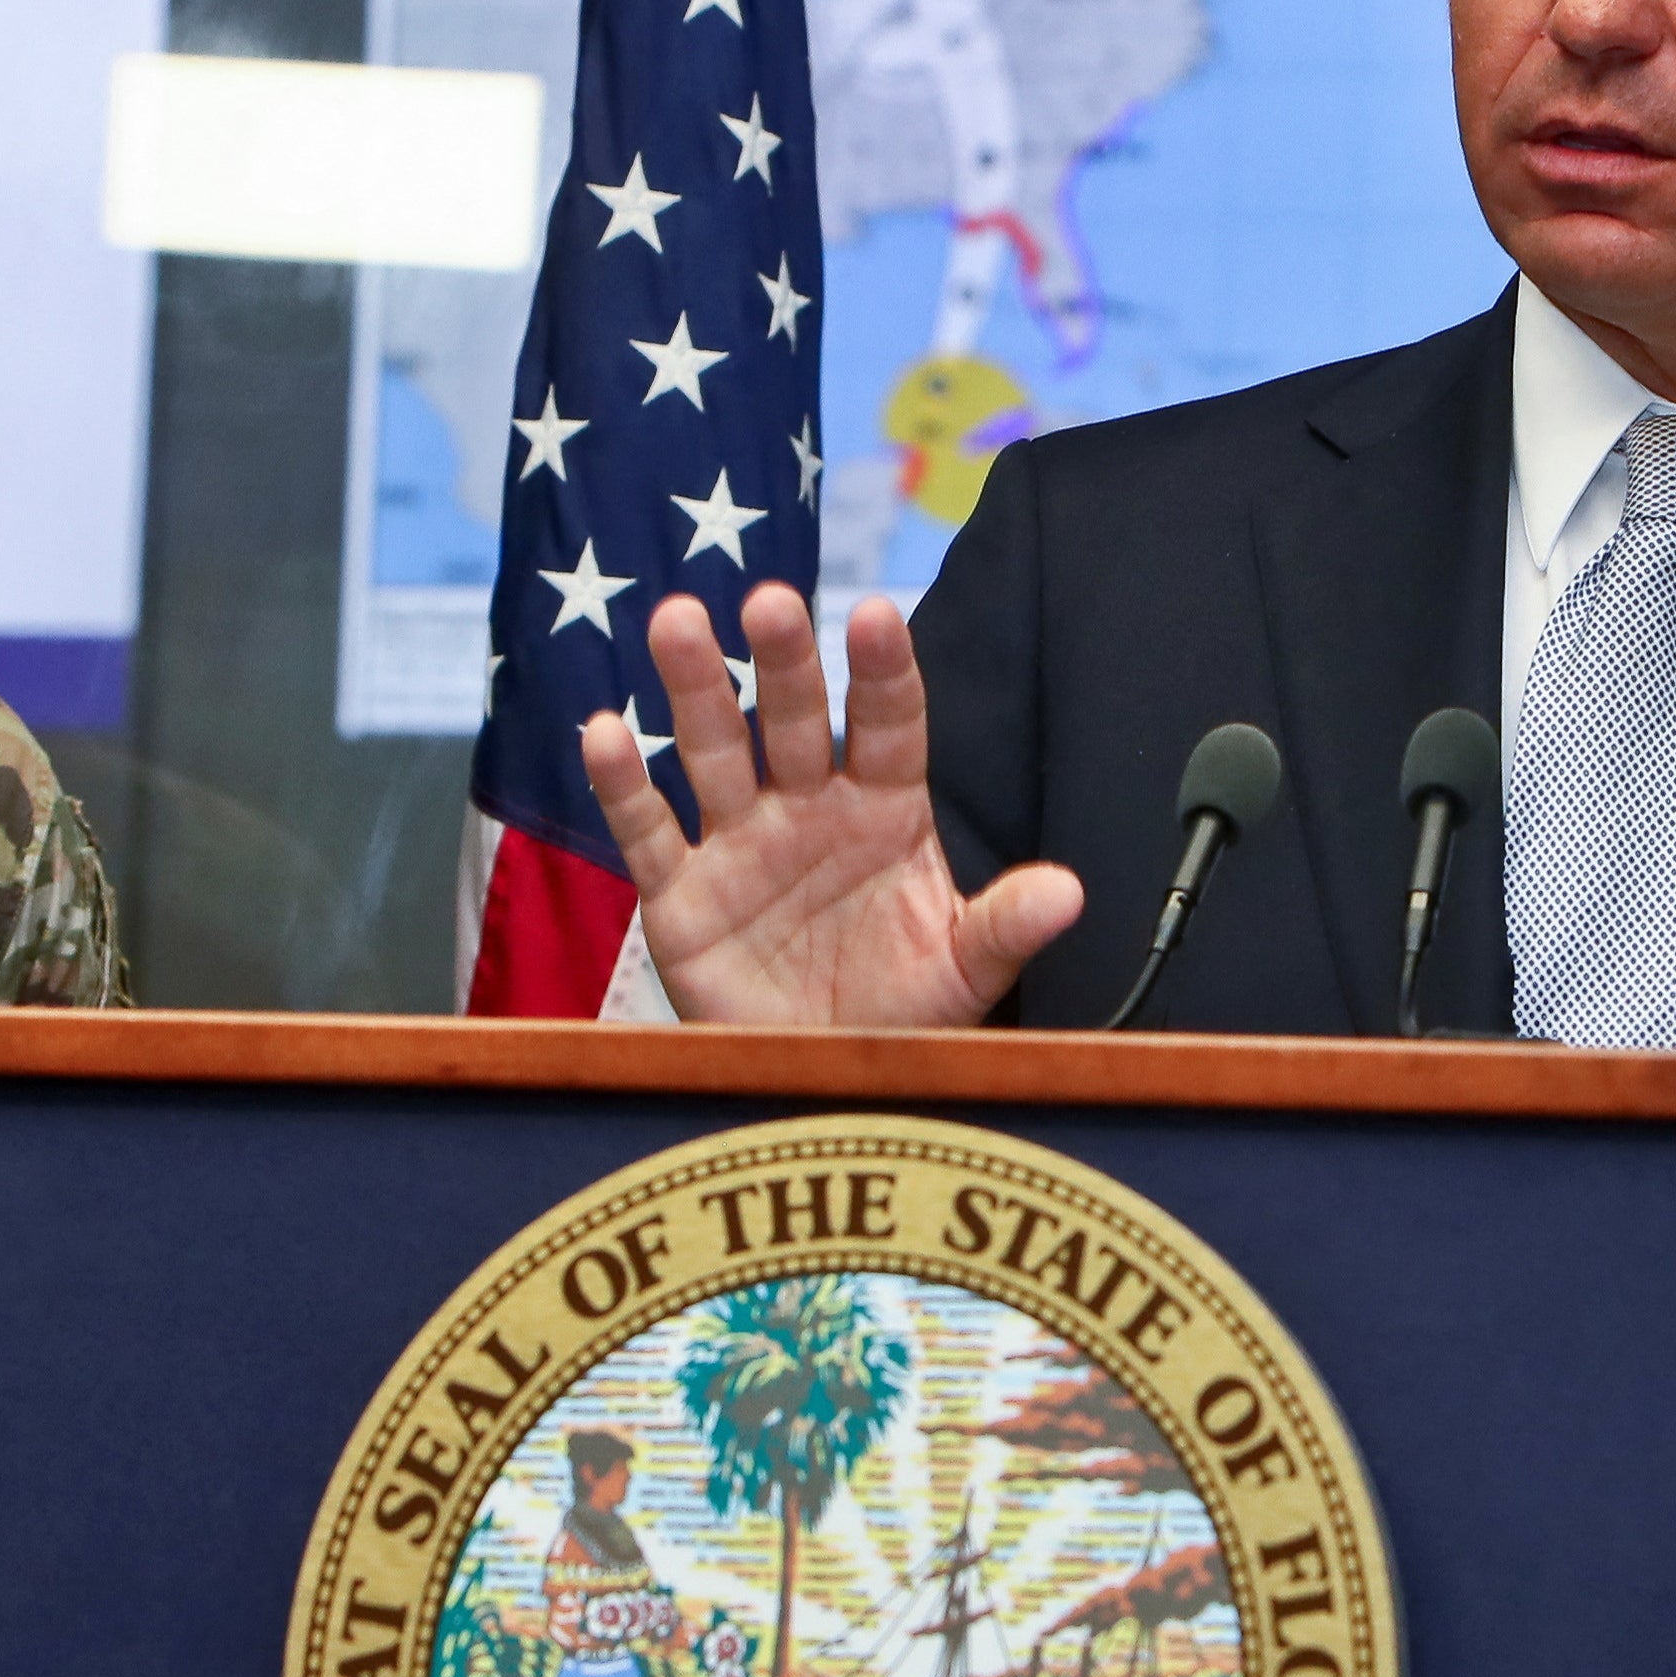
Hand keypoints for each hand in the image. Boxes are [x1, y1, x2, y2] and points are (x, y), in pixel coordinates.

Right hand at [581, 581, 1083, 1027]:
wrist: (824, 1075)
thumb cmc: (902, 1011)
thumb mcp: (963, 971)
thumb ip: (1004, 926)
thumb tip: (1070, 893)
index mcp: (885, 810)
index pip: (889, 726)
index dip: (882, 674)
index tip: (876, 616)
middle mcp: (808, 808)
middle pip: (793, 720)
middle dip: (782, 662)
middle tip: (770, 601)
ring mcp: (739, 843)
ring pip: (713, 751)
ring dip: (694, 689)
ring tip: (677, 622)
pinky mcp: (680, 893)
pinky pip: (647, 830)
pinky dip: (623, 783)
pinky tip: (605, 730)